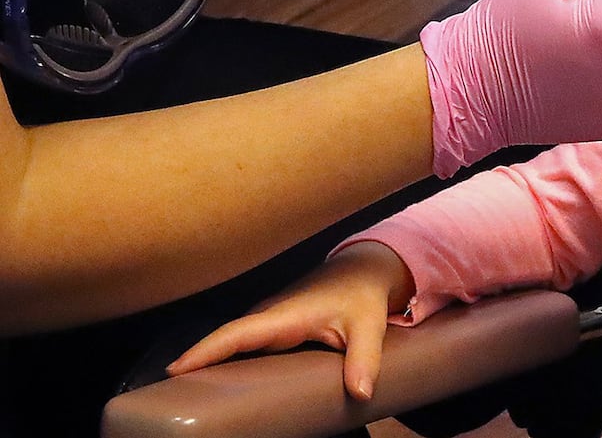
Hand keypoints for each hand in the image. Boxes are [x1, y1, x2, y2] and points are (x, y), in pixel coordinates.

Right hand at [167, 242, 410, 401]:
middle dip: (195, 362)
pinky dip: (224, 360)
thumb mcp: (369, 325)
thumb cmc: (362, 295)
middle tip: (167, 396)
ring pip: (231, 343)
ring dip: (207, 362)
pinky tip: (214, 384)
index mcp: (285, 315)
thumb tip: (361, 394)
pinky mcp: (273, 328)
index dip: (205, 350)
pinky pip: (242, 345)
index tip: (174, 370)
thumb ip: (365, 358)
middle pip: (224, 341)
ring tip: (181, 395)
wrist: (364, 270)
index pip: (237, 333)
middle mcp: (270, 317)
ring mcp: (269, 322)